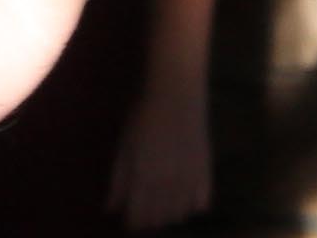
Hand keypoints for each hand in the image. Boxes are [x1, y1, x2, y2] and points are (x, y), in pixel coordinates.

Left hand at [114, 86, 213, 229]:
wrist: (177, 92)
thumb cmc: (144, 115)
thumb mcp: (125, 146)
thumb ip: (118, 179)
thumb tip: (110, 209)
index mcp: (144, 179)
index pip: (138, 217)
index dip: (132, 224)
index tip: (129, 223)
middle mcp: (167, 185)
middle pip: (159, 219)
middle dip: (149, 221)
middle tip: (144, 214)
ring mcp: (189, 179)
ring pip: (180, 214)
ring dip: (169, 216)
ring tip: (161, 207)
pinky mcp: (206, 171)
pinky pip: (201, 203)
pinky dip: (192, 207)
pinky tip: (185, 200)